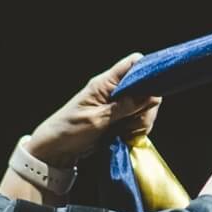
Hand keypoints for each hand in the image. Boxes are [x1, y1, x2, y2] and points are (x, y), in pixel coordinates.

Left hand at [24, 51, 157, 167]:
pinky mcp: (119, 118)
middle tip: (136, 124)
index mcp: (105, 83)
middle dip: (147, 106)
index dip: (148, 70)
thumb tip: (150, 95)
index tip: (157, 88)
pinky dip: (137, 129)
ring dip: (142, 121)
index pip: (132, 63)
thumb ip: (123, 107)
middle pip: (145, 88)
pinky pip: (138, 119)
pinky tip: (127, 137)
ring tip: (127, 133)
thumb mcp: (97, 119)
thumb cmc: (70, 130)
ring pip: (144, 106)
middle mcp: (113, 90)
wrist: (55, 149)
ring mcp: (117, 104)